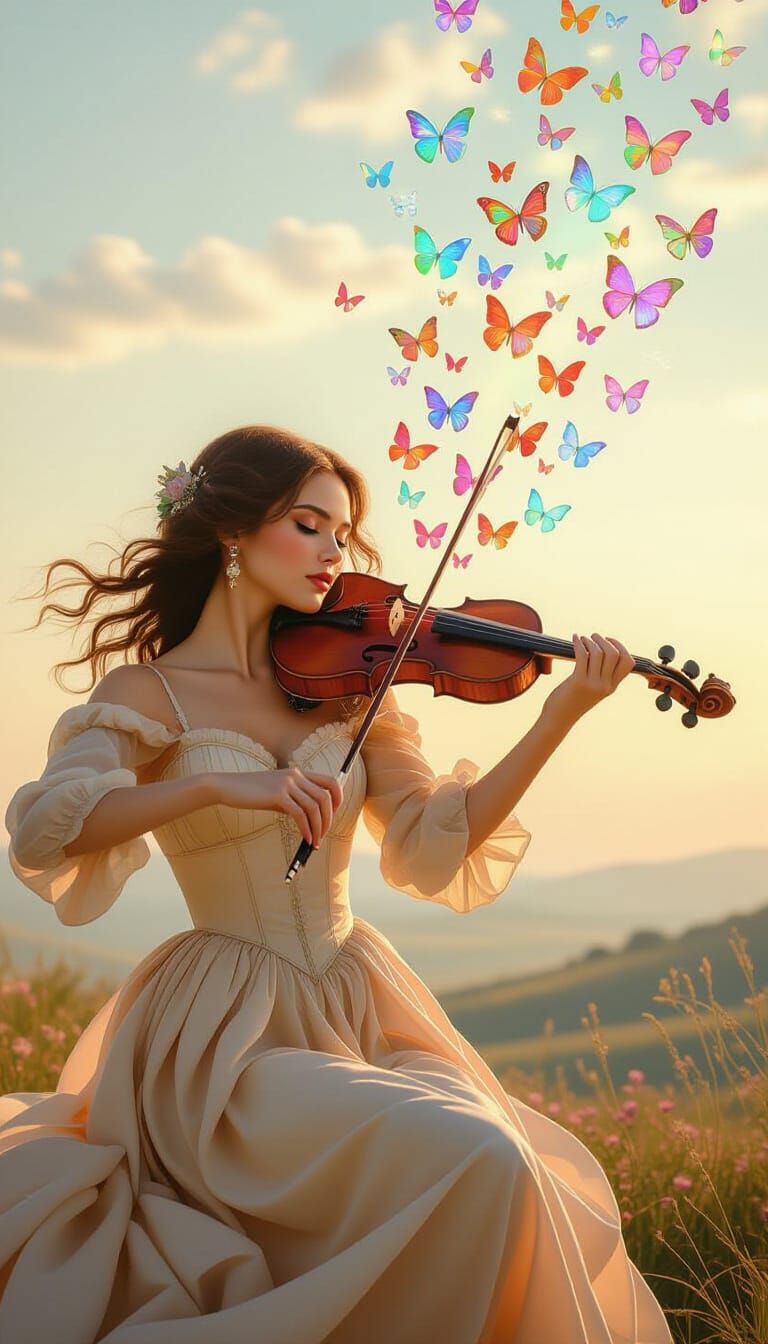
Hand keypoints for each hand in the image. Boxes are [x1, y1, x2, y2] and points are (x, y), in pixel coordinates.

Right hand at [211, 768, 343, 847]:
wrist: (228, 786)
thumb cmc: (253, 793)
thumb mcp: (278, 793)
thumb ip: (295, 800)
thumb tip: (312, 819)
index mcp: (298, 773)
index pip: (330, 781)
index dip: (338, 797)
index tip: (334, 814)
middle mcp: (295, 775)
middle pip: (325, 797)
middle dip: (329, 818)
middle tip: (324, 834)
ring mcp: (287, 784)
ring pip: (314, 807)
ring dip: (319, 828)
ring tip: (315, 842)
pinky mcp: (277, 795)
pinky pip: (299, 814)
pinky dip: (306, 829)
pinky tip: (306, 839)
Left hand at [542, 632, 634, 725]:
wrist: (559, 719)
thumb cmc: (572, 701)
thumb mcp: (592, 690)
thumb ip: (600, 675)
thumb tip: (600, 650)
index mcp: (612, 687)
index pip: (628, 662)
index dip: (620, 647)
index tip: (608, 640)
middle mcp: (606, 686)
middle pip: (614, 654)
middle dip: (604, 640)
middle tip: (592, 636)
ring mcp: (593, 684)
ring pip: (598, 652)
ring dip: (590, 640)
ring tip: (582, 638)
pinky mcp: (578, 682)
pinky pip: (583, 655)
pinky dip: (579, 643)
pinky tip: (574, 638)